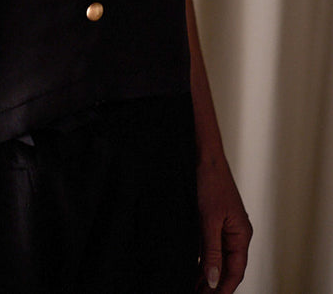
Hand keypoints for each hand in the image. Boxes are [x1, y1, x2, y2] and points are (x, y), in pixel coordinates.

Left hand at [195, 153, 251, 292]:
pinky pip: (212, 246)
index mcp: (241, 234)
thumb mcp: (209, 220)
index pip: (235, 270)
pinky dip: (205, 259)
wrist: (205, 156)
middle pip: (228, 267)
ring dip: (208, 273)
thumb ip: (211, 251)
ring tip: (195, 287)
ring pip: (219, 258)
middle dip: (215, 284)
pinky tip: (195, 268)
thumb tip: (213, 279)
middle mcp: (237, 233)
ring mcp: (226, 227)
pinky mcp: (215, 220)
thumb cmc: (210, 182)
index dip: (223, 287)